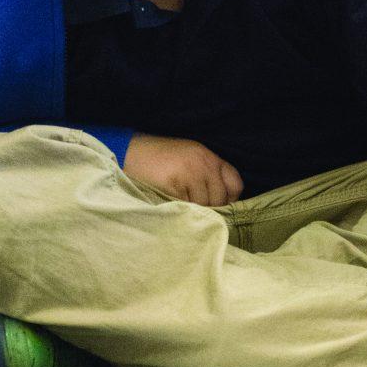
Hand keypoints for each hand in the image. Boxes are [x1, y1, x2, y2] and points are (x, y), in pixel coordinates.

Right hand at [124, 134, 243, 206]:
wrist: (130, 152)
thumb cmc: (158, 159)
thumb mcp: (189, 159)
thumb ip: (207, 176)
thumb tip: (221, 203)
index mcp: (210, 157)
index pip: (236, 184)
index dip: (230, 199)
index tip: (220, 208)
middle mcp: (205, 164)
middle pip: (220, 198)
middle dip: (211, 210)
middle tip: (196, 214)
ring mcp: (192, 173)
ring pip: (204, 205)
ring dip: (195, 212)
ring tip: (181, 209)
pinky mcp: (176, 183)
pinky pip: (187, 207)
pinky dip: (181, 211)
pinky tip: (172, 207)